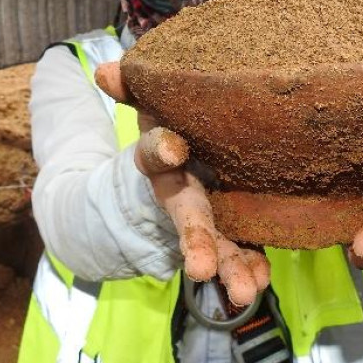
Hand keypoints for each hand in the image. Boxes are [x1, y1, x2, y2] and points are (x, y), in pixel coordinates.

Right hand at [95, 61, 269, 305]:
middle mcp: (181, 192)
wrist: (185, 160)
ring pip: (216, 243)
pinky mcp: (235, 227)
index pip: (154, 152)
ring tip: (244, 292)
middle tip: (200, 268)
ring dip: (229, 267)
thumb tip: (102, 70)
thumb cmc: (173, 126)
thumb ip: (134, 89)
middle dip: (195, 242)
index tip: (173, 147)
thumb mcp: (155, 104)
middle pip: (186, 216)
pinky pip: (244, 248)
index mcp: (162, 157)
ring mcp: (208, 215)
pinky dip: (252, 265)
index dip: (160, 149)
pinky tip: (261, 280)